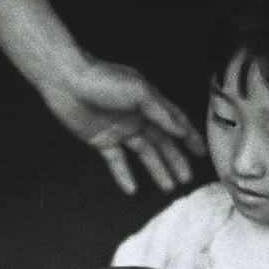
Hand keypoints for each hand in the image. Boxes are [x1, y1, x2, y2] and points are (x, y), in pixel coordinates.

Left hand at [39, 58, 205, 194]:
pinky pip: (117, 162)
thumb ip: (162, 112)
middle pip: (162, 143)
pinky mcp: (102, 140)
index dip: (189, 137)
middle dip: (175, 161)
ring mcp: (120, 130)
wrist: (66, 81)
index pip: (175, 122)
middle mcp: (137, 117)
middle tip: (186, 179)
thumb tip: (182, 130)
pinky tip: (132, 189)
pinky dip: (124, 175)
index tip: (202, 153)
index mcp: (150, 103)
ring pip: (144, 154)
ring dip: (156, 170)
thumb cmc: (102, 79)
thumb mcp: (139, 92)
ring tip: (168, 187)